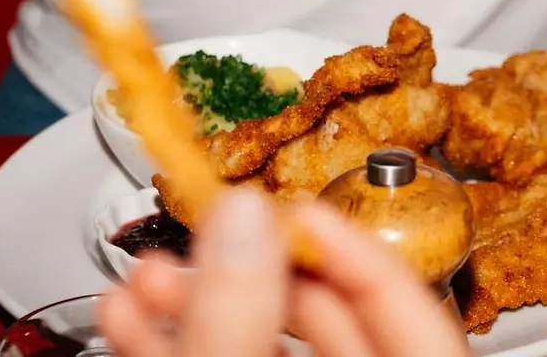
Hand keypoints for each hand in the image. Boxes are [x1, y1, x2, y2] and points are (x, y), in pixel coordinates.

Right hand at [96, 189, 470, 356]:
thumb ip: (240, 318)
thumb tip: (242, 218)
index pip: (412, 306)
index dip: (350, 246)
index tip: (294, 204)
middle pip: (333, 318)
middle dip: (254, 267)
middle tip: (212, 227)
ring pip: (269, 346)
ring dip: (201, 301)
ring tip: (150, 272)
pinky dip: (183, 342)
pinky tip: (135, 314)